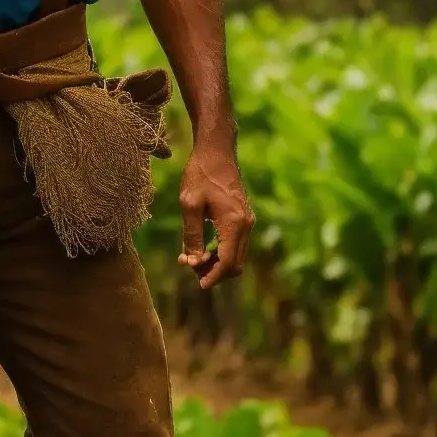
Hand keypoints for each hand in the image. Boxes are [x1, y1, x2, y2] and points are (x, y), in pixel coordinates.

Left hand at [177, 136, 253, 289]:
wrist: (216, 151)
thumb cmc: (200, 174)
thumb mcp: (190, 205)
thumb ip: (192, 236)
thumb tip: (193, 262)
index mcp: (234, 223)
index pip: (227, 262)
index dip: (213, 277)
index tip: (199, 285)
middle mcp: (246, 225)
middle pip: (235, 264)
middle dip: (214, 272)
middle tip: (190, 267)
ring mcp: (247, 221)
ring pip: (236, 255)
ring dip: (217, 262)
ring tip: (192, 257)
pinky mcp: (243, 217)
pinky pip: (235, 244)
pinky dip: (220, 251)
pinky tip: (201, 246)